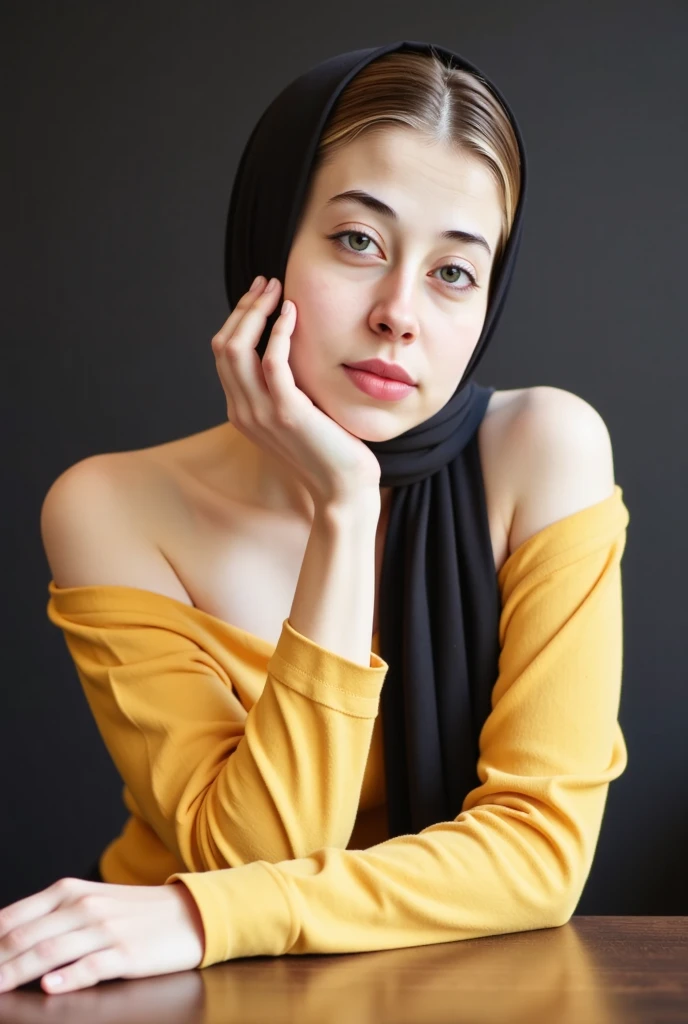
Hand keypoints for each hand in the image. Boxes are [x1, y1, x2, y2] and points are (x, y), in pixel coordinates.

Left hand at [0, 877, 203, 994]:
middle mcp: (84, 907)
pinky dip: (67, 977)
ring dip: (16, 973)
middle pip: (26, 938)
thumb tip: (7, 939)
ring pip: (50, 953)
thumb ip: (52, 917)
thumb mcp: (91, 902)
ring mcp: (105, 930)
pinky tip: (49, 987)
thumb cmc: (135, 913)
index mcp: (70, 893)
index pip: (14, 917)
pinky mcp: (126, 954)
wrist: (189, 914)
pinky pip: (91, 966)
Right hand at [211, 275, 382, 507]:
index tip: (261, 296)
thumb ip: (283, 388)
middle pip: (224, 346)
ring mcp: (261, 413)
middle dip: (244, 308)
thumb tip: (289, 350)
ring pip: (238, 349)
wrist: (342, 489)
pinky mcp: (287, 412)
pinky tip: (293, 314)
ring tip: (278, 291)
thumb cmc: (328, 452)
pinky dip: (278, 332)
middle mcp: (243, 411)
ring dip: (256, 312)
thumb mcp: (296, 415)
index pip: (224, 354)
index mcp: (241, 411)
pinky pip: (271, 361)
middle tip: (268, 284)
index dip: (239, 319)